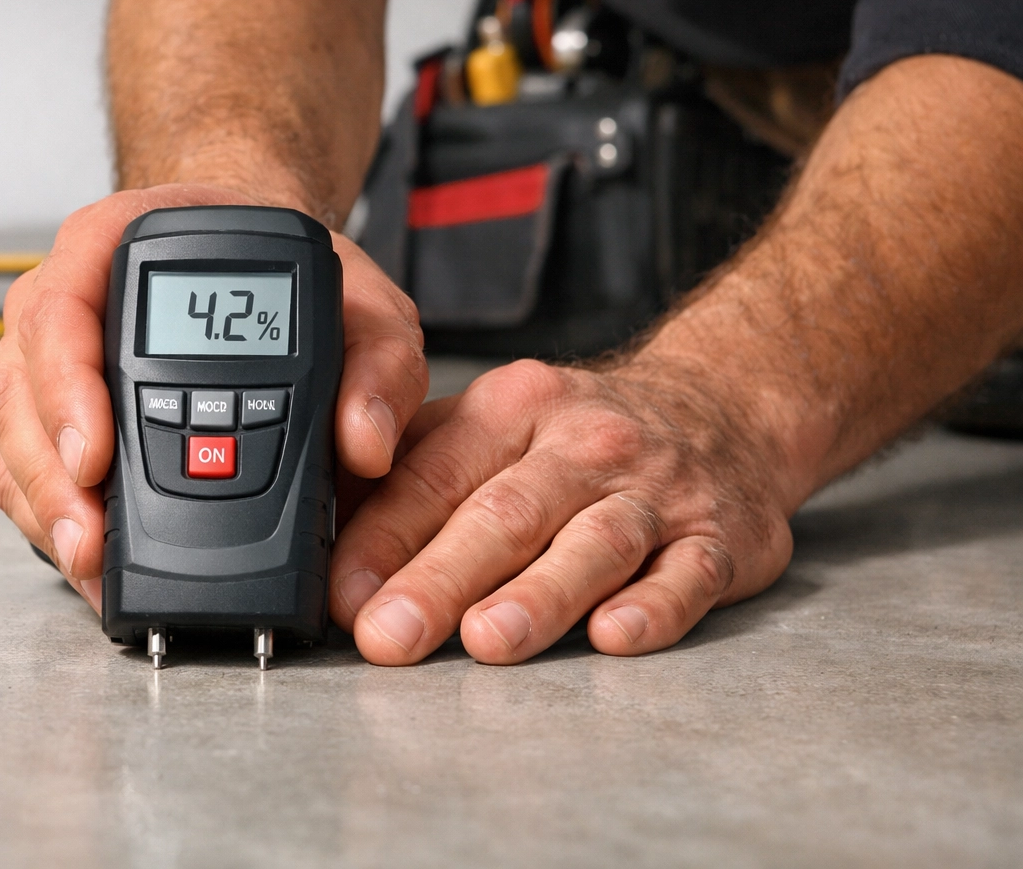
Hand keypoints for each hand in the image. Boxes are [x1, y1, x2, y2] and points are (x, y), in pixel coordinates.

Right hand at [0, 184, 428, 610]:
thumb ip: (378, 362)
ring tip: (88, 559)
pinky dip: (49, 516)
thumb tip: (365, 441)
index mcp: (119, 244)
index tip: (98, 455)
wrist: (262, 281)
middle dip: (51, 472)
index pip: (63, 307)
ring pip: (14, 434)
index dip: (68, 387)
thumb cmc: (285, 281)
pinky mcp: (52, 417)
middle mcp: (66, 297)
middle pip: (21, 385)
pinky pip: (22, 468)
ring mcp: (49, 360)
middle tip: (89, 534)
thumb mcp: (359, 304)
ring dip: (46, 504)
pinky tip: (87, 556)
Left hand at [328, 358, 795, 664]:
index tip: (342, 593)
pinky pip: (688, 575)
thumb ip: (412, 476)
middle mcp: (583, 446)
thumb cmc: (578, 438)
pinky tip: (616, 632)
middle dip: (440, 577)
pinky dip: (654, 606)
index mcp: (511, 411)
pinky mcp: (719, 539)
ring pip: (592, 544)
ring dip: (538, 595)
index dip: (383, 538)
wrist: (721, 409)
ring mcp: (654, 493)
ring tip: (487, 638)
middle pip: (505, 514)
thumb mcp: (490, 427)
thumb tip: (325, 544)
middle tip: (389, 633)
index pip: (435, 476)